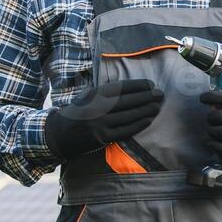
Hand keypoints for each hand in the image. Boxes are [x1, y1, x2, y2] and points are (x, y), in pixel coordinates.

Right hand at [46, 79, 163, 160]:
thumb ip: (106, 91)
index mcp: (95, 94)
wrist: (60, 133)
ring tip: (158, 106)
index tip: (151, 84)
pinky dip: (139, 124)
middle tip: (160, 94)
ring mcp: (101, 123)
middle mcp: (98, 107)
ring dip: (146, 110)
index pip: (121, 87)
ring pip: (129, 116)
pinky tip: (148, 119)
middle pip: (128, 101)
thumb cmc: (79, 111)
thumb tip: (132, 87)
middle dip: (147, 97)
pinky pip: (125, 130)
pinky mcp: (103, 137)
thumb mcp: (88, 95)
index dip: (138, 85)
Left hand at [199, 89, 221, 166]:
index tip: (203, 98)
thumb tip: (215, 105)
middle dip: (211, 117)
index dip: (212, 97)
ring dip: (211, 131)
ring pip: (219, 132)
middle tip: (211, 119)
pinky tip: (212, 142)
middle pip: (220, 116)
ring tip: (212, 130)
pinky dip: (214, 145)